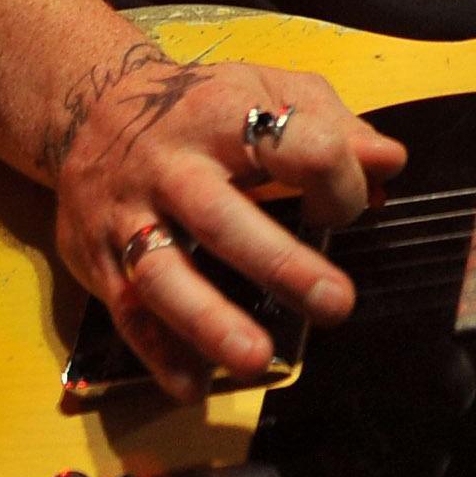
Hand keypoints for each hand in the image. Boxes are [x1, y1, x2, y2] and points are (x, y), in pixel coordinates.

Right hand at [38, 42, 407, 398]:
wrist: (87, 106)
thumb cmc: (200, 106)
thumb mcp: (267, 90)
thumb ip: (333, 126)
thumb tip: (388, 162)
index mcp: (223, 115)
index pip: (294, 146)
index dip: (337, 179)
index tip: (346, 207)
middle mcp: (171, 165)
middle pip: (221, 217)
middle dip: (279, 263)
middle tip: (335, 302)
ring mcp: (129, 214)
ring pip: (162, 271)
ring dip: (208, 320)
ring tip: (256, 358)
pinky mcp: (98, 257)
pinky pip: (127, 311)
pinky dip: (159, 353)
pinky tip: (195, 386)